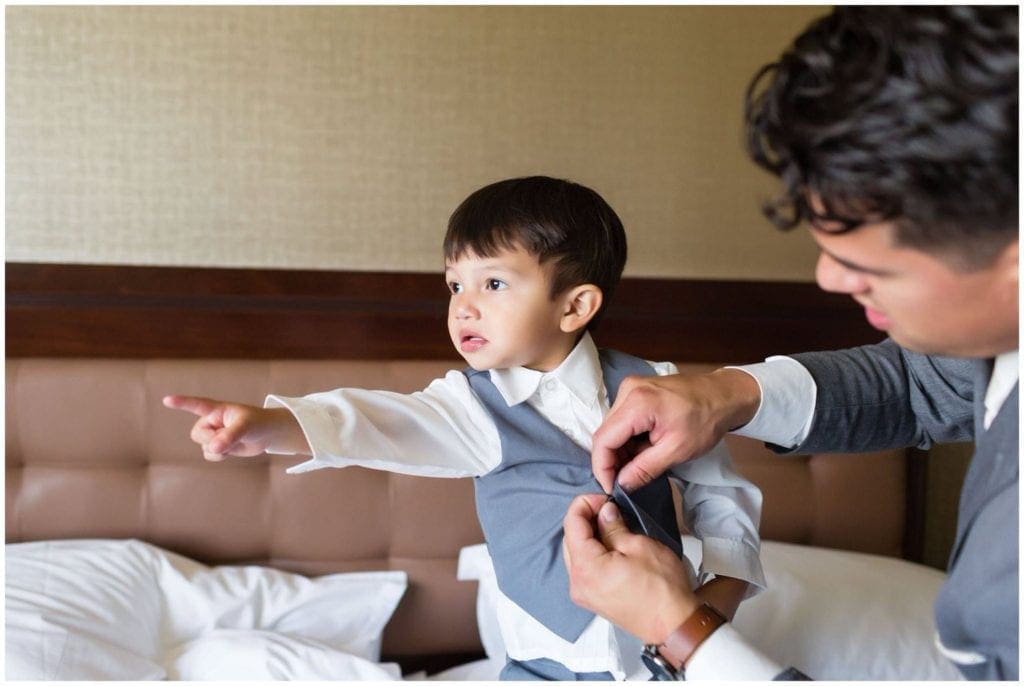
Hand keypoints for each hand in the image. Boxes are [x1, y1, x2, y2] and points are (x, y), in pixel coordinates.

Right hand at [162, 395, 308, 460]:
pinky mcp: (217, 446)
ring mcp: (213, 434)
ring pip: (203, 446)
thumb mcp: (245, 426)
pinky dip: (219, 456)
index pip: (196, 405)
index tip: (167, 400)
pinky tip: (231, 450)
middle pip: (198, 434)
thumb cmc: (258, 422)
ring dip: (219, 449)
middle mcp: (212, 421)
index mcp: (217, 409)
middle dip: (212, 439)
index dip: (182, 402)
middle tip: (229, 436)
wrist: (268, 434)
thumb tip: (212, 449)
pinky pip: (209, 455)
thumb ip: (229, 436)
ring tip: (235, 441)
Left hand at [562, 493, 698, 643]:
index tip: (604, 499)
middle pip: (570, 538)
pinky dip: (592, 552)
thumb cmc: (662, 588)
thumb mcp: (639, 546)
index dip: (585, 504)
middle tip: (608, 508)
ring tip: (611, 524)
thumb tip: (604, 512)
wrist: (673, 624)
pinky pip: (583, 568)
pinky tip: (609, 544)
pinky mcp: (593, 599)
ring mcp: (583, 594)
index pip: (571, 523)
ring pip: (575, 553)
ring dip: (588, 535)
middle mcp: (577, 583)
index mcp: (586, 567)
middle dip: (586, 518)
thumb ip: (614, 526)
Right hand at [591, 369, 760, 491]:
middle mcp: (627, 390)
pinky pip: (622, 419)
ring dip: (620, 450)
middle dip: (612, 460)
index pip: (603, 439)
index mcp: (637, 403)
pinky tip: (643, 449)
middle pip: (605, 432)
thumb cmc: (706, 420)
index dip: (602, 467)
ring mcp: (631, 388)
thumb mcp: (677, 450)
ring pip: (612, 427)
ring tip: (639, 465)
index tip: (611, 488)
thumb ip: (644, 468)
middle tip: (627, 480)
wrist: (724, 395)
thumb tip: (621, 485)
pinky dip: (628, 438)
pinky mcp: (636, 391)